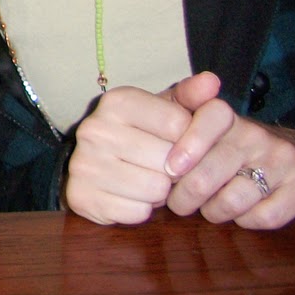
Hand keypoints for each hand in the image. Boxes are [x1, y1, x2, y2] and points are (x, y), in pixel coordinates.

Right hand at [64, 76, 210, 224]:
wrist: (91, 162)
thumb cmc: (138, 134)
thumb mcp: (163, 109)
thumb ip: (191, 95)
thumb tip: (212, 81)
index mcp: (116, 101)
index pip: (179, 124)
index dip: (189, 140)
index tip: (178, 141)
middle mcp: (95, 128)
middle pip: (169, 161)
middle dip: (174, 169)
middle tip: (160, 164)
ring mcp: (85, 163)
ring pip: (156, 189)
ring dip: (159, 191)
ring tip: (145, 178)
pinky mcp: (82, 196)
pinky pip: (138, 213)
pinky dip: (141, 208)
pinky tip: (130, 194)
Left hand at [161, 75, 294, 228]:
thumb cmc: (234, 144)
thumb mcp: (201, 121)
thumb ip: (177, 110)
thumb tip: (160, 112)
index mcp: (228, 116)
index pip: (210, 117)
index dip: (187, 144)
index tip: (170, 168)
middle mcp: (258, 134)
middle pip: (208, 173)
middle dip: (184, 196)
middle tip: (178, 202)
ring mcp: (285, 159)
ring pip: (233, 200)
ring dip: (214, 212)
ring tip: (209, 208)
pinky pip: (265, 217)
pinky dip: (246, 221)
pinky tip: (241, 213)